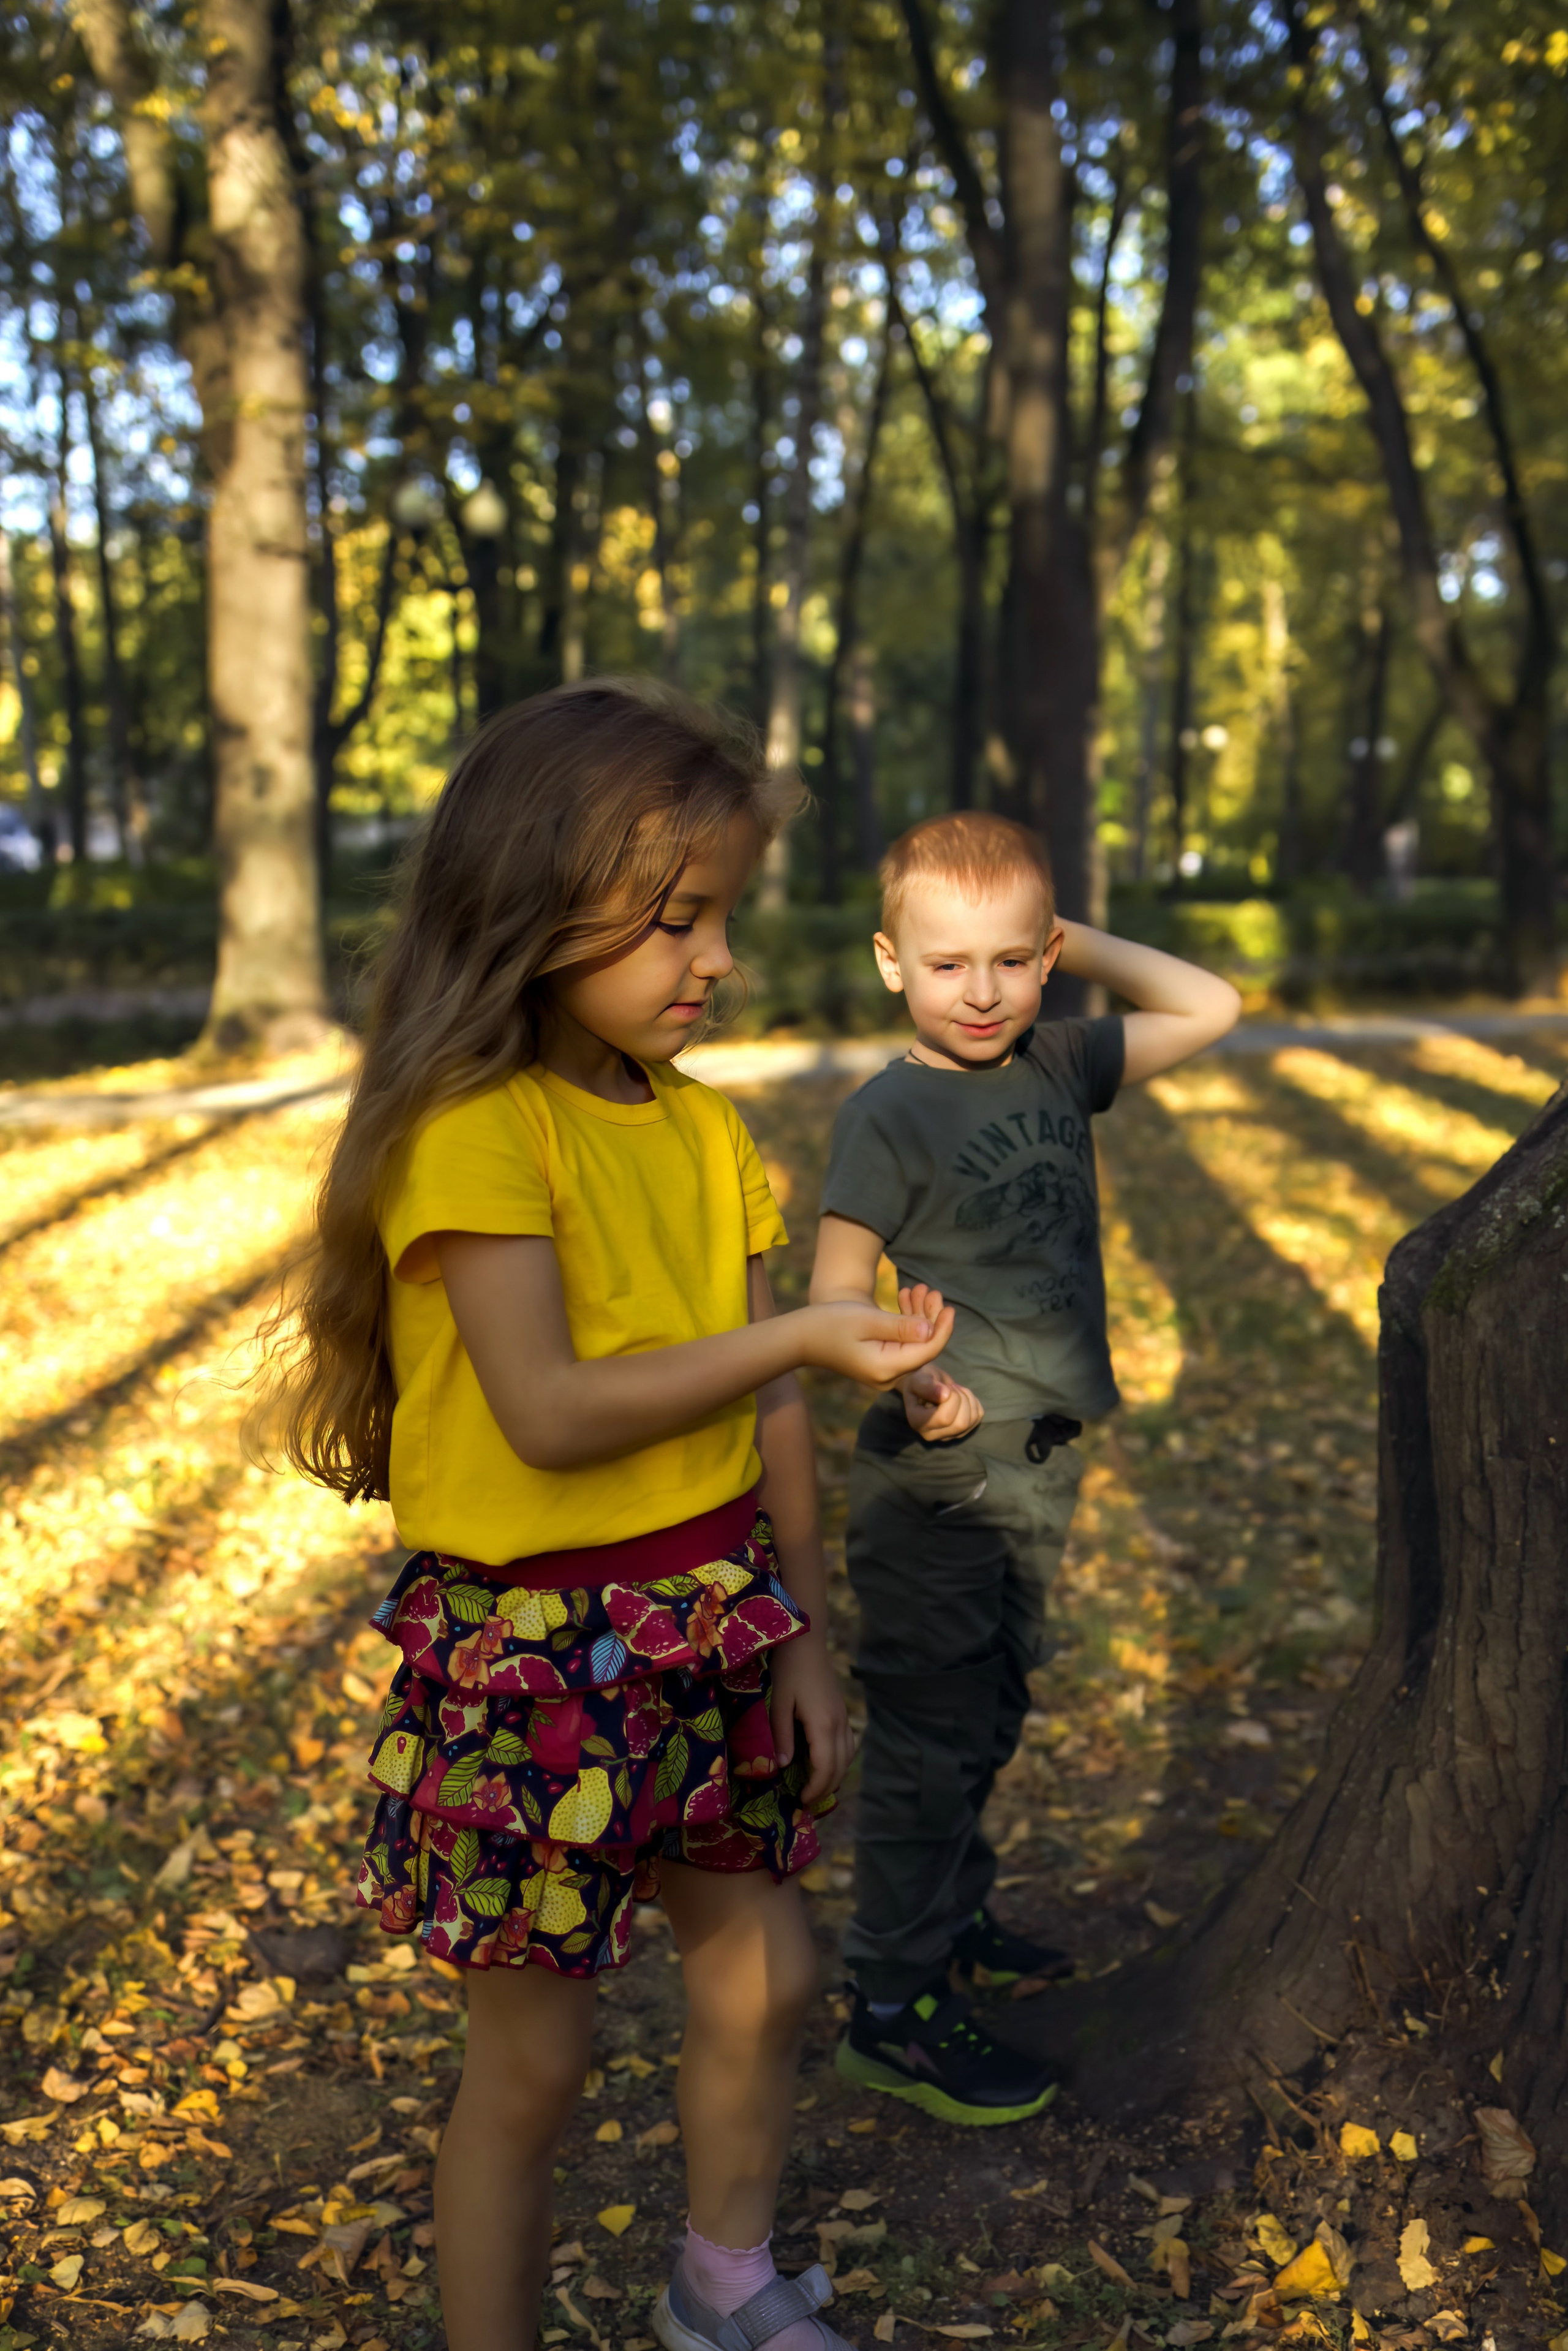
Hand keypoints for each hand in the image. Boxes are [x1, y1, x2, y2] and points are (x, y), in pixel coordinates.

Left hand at [768, 1634, 855, 1806]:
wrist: (806, 1642)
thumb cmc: (788, 1670)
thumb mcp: (779, 1704)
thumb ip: (781, 1736)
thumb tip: (783, 1766)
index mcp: (823, 1725)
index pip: (826, 1768)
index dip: (815, 1789)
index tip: (800, 1801)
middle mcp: (839, 1724)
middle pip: (840, 1767)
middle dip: (825, 1789)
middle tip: (806, 1801)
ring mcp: (843, 1717)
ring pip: (848, 1756)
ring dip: (834, 1776)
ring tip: (816, 1787)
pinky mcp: (841, 1711)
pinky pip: (848, 1744)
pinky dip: (839, 1760)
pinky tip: (826, 1763)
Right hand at [797, 1298, 954, 1388]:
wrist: (802, 1336)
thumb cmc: (831, 1323)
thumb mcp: (867, 1320)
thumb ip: (901, 1326)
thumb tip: (931, 1330)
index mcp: (886, 1368)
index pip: (927, 1351)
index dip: (942, 1330)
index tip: (950, 1308)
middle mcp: (888, 1377)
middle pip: (922, 1349)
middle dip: (931, 1320)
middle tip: (933, 1292)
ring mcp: (883, 1372)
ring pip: (913, 1345)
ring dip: (919, 1319)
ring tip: (921, 1291)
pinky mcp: (879, 1364)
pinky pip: (901, 1345)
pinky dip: (906, 1325)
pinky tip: (907, 1302)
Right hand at [900, 1364, 984, 1441]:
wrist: (926, 1385)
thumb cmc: (920, 1381)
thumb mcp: (919, 1378)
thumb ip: (928, 1386)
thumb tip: (945, 1395)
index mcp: (917, 1422)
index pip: (944, 1418)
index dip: (952, 1399)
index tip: (946, 1387)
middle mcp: (931, 1434)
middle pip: (960, 1424)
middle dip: (962, 1399)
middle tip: (953, 1387)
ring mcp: (947, 1435)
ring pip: (970, 1422)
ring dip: (968, 1399)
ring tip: (956, 1389)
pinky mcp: (961, 1431)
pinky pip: (977, 1418)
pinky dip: (974, 1402)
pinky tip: (962, 1396)